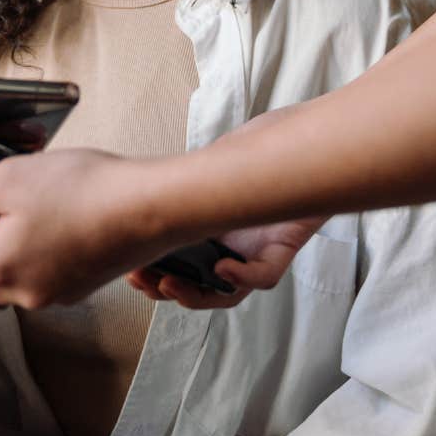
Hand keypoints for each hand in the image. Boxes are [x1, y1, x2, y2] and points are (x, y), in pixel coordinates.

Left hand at [0, 147, 178, 308]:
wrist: (152, 207)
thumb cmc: (82, 190)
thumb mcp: (6, 180)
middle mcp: (23, 293)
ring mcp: (56, 293)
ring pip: (10, 278)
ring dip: (1, 250)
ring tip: (14, 209)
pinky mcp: (82, 286)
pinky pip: (42, 275)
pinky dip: (33, 253)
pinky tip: (50, 219)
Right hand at [122, 105, 322, 307]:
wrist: (304, 140)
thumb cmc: (259, 151)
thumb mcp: (212, 163)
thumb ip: (187, 179)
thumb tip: (147, 183)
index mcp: (211, 234)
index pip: (179, 268)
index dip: (154, 276)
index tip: (131, 271)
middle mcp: (233, 249)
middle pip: (199, 288)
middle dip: (166, 291)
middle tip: (141, 280)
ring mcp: (257, 253)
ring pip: (228, 293)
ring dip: (196, 295)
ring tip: (170, 283)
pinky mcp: (283, 249)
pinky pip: (264, 276)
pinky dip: (242, 277)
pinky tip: (222, 267)